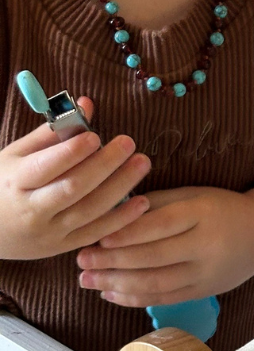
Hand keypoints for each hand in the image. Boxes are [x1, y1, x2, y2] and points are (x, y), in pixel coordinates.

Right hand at [0, 98, 150, 260]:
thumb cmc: (4, 184)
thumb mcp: (17, 155)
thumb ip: (53, 132)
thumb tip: (86, 104)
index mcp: (16, 181)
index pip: (47, 167)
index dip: (72, 152)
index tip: (95, 136)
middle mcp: (32, 210)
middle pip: (73, 188)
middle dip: (104, 164)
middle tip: (128, 143)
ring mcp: (49, 232)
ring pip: (89, 211)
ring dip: (120, 187)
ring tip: (142, 163)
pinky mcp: (63, 246)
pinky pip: (96, 233)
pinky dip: (121, 219)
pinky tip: (142, 201)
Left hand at [76, 185, 253, 306]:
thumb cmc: (222, 209)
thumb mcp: (195, 195)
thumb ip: (158, 203)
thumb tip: (113, 213)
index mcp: (204, 214)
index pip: (161, 226)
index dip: (128, 234)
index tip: (98, 238)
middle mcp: (207, 245)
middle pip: (154, 257)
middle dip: (113, 261)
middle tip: (81, 260)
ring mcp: (206, 272)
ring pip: (156, 283)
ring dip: (116, 284)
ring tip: (87, 280)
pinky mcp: (203, 291)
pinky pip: (164, 298)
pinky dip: (134, 298)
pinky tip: (110, 293)